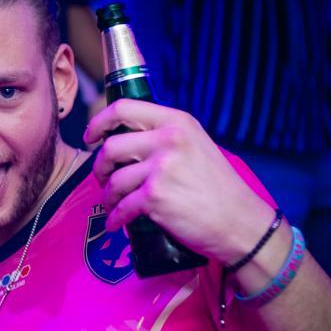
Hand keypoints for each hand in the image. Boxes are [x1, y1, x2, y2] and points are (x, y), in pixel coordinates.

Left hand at [85, 99, 275, 264]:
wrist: (239, 221)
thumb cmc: (217, 187)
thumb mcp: (195, 145)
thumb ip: (164, 137)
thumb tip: (125, 140)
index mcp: (176, 122)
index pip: (124, 108)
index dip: (99, 122)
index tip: (91, 137)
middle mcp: (168, 140)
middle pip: (111, 147)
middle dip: (99, 167)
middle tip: (103, 179)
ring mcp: (161, 169)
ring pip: (113, 180)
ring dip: (108, 196)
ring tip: (113, 203)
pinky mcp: (156, 197)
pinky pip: (121, 207)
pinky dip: (115, 218)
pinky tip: (116, 223)